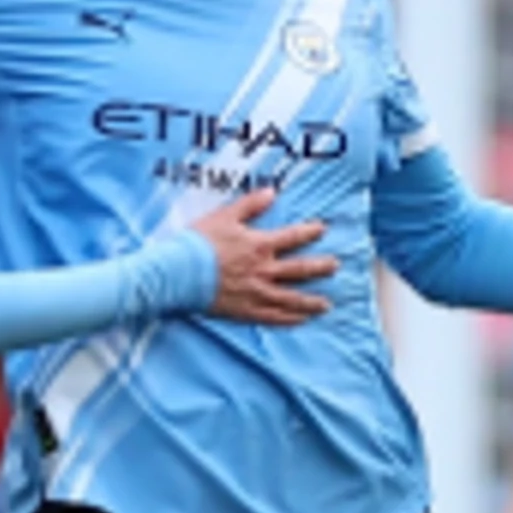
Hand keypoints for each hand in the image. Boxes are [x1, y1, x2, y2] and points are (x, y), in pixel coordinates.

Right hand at [190, 188, 335, 326]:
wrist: (178, 273)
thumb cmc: (198, 243)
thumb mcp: (224, 216)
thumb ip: (250, 204)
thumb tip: (271, 192)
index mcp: (260, 245)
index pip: (293, 237)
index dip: (310, 232)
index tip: (322, 230)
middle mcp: (264, 270)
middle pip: (300, 269)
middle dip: (320, 268)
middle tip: (335, 267)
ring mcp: (257, 293)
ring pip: (292, 298)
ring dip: (311, 301)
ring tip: (326, 304)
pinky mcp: (246, 311)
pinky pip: (274, 317)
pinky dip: (290, 318)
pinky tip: (301, 320)